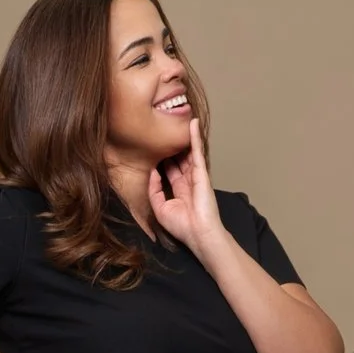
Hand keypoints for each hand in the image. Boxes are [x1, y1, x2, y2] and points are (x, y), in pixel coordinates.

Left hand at [148, 119, 223, 256]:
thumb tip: (152, 171)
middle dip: (172, 146)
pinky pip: (196, 151)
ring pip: (188, 152)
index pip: (169, 170)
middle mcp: (187, 182)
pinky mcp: (201, 172)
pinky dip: (195, 137)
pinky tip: (192, 123)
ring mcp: (195, 176)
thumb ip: (154, 190)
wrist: (199, 233)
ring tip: (181, 119)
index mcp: (178, 191)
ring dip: (184, 137)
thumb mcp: (160, 208)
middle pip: (178, 158)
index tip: (154, 148)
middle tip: (165, 130)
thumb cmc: (182, 226)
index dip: (163, 159)